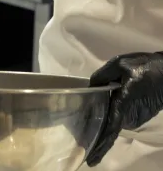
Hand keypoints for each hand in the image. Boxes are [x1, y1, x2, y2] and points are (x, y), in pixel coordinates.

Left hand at [86, 52, 162, 166]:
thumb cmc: (145, 67)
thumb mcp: (120, 64)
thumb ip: (102, 75)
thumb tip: (91, 86)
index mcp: (125, 102)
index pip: (111, 127)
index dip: (101, 143)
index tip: (91, 159)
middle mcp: (131, 115)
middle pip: (110, 128)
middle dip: (96, 135)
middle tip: (78, 139)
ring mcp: (137, 118)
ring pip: (115, 123)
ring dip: (103, 124)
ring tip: (85, 124)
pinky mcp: (140, 116)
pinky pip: (121, 118)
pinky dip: (111, 117)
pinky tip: (101, 111)